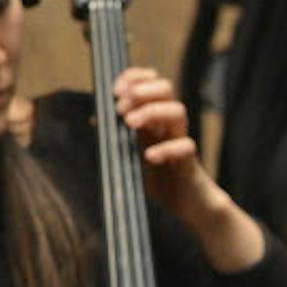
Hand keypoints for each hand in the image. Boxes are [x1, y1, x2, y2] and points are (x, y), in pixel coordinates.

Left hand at [113, 67, 265, 270]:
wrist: (190, 207)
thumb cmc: (162, 180)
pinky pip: (186, 147)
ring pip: (178, 111)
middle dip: (142, 91)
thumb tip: (96, 118)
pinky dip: (167, 149)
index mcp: (157, 120)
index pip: (151, 84)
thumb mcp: (134, 154)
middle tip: (122, 107)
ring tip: (130, 124)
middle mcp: (170, 126)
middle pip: (167, 89)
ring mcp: (181, 142)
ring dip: (151, 112)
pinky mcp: (190, 164)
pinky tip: (150, 156)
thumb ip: (120, 137)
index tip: (116, 89)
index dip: (135, 78)